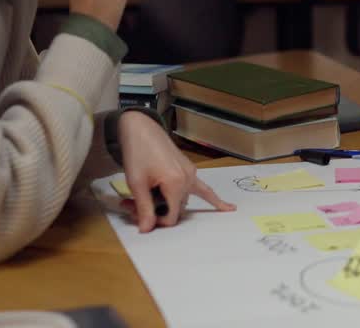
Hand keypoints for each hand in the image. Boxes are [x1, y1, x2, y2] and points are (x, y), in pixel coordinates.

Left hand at [119, 111, 235, 231]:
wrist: (141, 129)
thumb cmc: (137, 153)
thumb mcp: (137, 183)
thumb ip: (144, 208)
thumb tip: (146, 229)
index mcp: (177, 183)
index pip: (172, 217)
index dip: (154, 220)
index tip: (137, 213)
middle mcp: (189, 179)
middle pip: (176, 208)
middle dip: (156, 211)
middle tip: (130, 204)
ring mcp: (191, 173)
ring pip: (182, 200)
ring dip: (165, 204)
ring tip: (139, 198)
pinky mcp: (189, 169)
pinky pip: (201, 188)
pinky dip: (211, 199)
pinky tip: (229, 208)